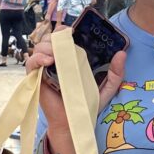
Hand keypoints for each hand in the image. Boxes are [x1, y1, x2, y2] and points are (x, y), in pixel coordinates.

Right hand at [25, 32, 125, 153]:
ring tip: (57, 55)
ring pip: (40, 47)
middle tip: (65, 42)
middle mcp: (56, 61)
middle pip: (50, 39)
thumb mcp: (106, 88)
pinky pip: (31, 62)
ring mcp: (45, 69)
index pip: (63, 37)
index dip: (65, 31)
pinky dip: (38, 58)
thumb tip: (122, 54)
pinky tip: (48, 62)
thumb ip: (116, 73)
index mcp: (71, 59)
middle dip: (56, 37)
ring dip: (47, 46)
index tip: (73, 31)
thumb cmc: (88, 105)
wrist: (74, 122)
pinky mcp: (36, 78)